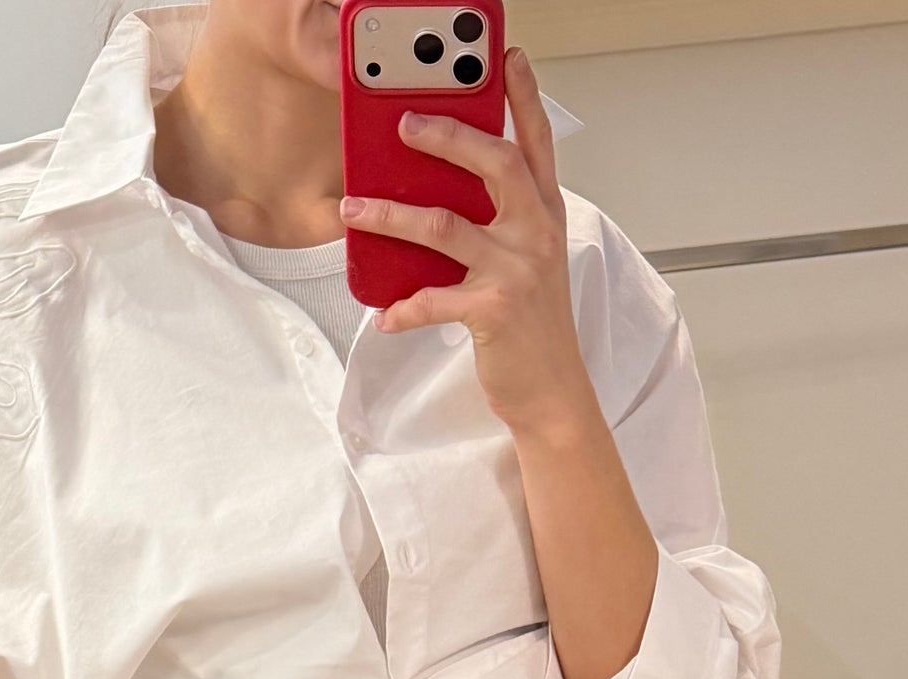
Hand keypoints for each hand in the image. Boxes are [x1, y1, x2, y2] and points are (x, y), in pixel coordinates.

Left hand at [339, 46, 593, 438]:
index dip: (522, 96)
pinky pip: (433, 298)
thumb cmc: (534, 326)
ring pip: (444, 225)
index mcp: (545, 214)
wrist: (552, 391)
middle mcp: (536, 233)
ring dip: (390, 215)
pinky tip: (383, 313)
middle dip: (446, 135)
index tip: (505, 58)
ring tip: (354, 209)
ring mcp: (516, 270)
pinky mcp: (493, 310)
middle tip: (406, 123)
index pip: (536, 141)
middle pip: (493, 163)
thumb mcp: (527, 262)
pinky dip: (402, 307)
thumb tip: (440, 196)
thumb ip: (498, 222)